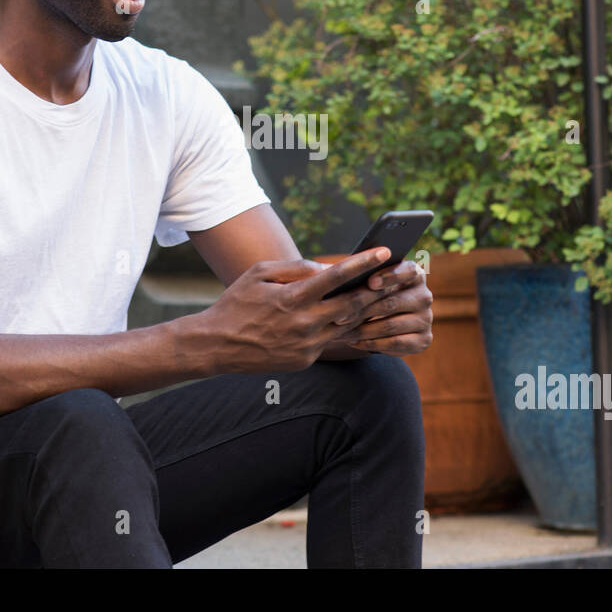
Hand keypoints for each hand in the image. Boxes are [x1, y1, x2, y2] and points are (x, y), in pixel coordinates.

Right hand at [199, 249, 404, 372]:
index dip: (363, 262)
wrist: (217, 345)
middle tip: (394, 277)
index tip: (384, 251)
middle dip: (374, 290)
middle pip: (351, 305)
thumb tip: (324, 268)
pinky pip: (331, 341)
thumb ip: (294, 268)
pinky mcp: (306, 360)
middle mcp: (303, 324)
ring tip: (379, 295)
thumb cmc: (236, 303)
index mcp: (292, 299)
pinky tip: (351, 317)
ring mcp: (306, 345)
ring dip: (364, 311)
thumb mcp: (259, 273)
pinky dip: (341, 327)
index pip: (336, 277)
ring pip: (347, 326)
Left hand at [330, 260, 432, 356]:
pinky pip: (396, 343)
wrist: (377, 323)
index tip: (370, 282)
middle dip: (362, 310)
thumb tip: (331, 271)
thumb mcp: (362, 281)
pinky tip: (355, 342)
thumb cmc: (365, 295)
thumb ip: (356, 274)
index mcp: (414, 273)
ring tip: (340, 332)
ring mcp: (426, 318)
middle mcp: (424, 295)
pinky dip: (373, 343)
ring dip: (363, 330)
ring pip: (390, 325)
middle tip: (338, 316)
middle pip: (392, 302)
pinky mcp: (424, 340)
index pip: (407, 270)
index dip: (389, 276)